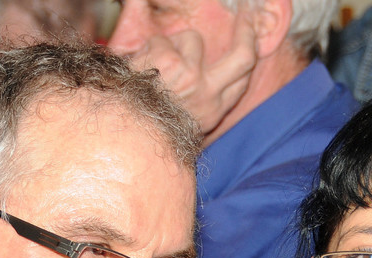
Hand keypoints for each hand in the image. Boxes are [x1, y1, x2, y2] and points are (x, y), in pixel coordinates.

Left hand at [120, 15, 257, 138]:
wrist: (122, 132)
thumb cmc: (147, 123)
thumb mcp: (181, 121)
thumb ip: (199, 99)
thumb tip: (205, 70)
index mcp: (212, 111)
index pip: (242, 77)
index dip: (249, 51)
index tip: (249, 34)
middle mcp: (207, 95)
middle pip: (243, 57)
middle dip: (247, 31)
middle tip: (247, 13)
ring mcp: (191, 76)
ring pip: (191, 39)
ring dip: (171, 45)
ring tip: (152, 67)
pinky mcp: (171, 61)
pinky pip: (161, 39)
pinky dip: (147, 49)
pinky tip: (138, 69)